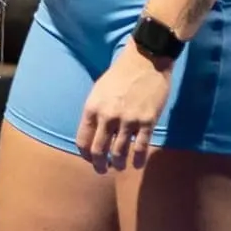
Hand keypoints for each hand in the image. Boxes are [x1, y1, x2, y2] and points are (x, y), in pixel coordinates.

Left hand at [76, 41, 168, 173]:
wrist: (145, 60)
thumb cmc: (120, 75)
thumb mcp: (98, 91)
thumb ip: (94, 112)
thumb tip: (93, 133)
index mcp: (92, 108)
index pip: (83, 140)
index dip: (85, 154)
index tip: (90, 158)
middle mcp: (108, 116)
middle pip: (99, 151)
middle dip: (99, 165)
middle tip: (102, 170)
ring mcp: (128, 120)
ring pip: (119, 153)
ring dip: (117, 164)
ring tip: (118, 167)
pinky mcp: (147, 121)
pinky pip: (141, 148)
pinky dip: (138, 160)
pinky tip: (137, 164)